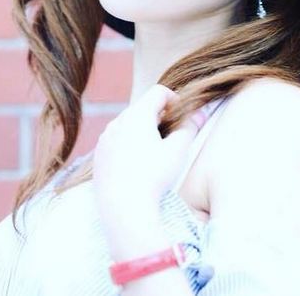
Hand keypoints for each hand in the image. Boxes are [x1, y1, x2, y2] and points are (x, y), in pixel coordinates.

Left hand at [93, 84, 208, 220]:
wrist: (124, 207)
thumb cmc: (153, 176)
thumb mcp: (178, 150)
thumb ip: (190, 127)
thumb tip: (200, 113)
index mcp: (137, 115)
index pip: (158, 92)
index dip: (174, 99)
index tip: (182, 114)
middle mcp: (117, 122)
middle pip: (141, 107)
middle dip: (159, 115)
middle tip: (172, 133)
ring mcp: (105, 139)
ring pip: (127, 124)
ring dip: (143, 129)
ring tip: (155, 150)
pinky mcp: (98, 156)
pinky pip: (116, 140)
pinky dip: (129, 143)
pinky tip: (138, 164)